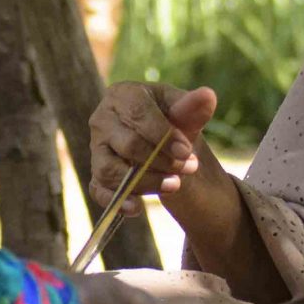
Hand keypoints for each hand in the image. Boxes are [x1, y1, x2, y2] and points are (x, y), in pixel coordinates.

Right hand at [88, 81, 218, 216]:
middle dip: (161, 160)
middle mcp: (102, 120)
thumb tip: (208, 96)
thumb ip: (193, 106)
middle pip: (128, 144)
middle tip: (189, 168)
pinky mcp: (96, 174)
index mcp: (122, 95)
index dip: (163, 135)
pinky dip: (117, 201)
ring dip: (145, 182)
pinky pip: (99, 190)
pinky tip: (137, 209)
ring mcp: (96, 149)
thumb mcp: (183, 111)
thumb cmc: (170, 119)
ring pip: (111, 170)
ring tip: (175, 186)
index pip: (138, 114)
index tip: (187, 151)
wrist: (161, 140)